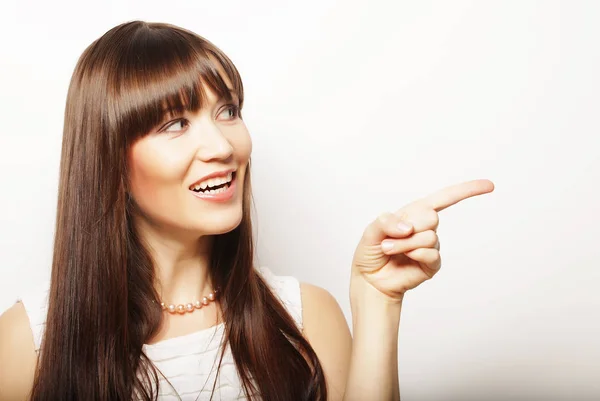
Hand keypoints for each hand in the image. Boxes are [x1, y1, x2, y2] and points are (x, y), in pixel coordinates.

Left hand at [351, 179, 494, 301]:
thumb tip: (409, 227)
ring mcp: (431, 246)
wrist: (370, 279)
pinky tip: (404, 258)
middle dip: (407, 227)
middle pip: (431, 216)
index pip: (444, 198)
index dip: (466, 190)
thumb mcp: (371, 230)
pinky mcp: (432, 264)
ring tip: (390, 249)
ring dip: (404, 244)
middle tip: (390, 239)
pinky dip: (413, 254)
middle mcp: (426, 228)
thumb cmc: (370, 252)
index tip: (489, 186)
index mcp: (414, 213)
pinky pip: (430, 253)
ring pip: (428, 237)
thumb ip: (386, 222)